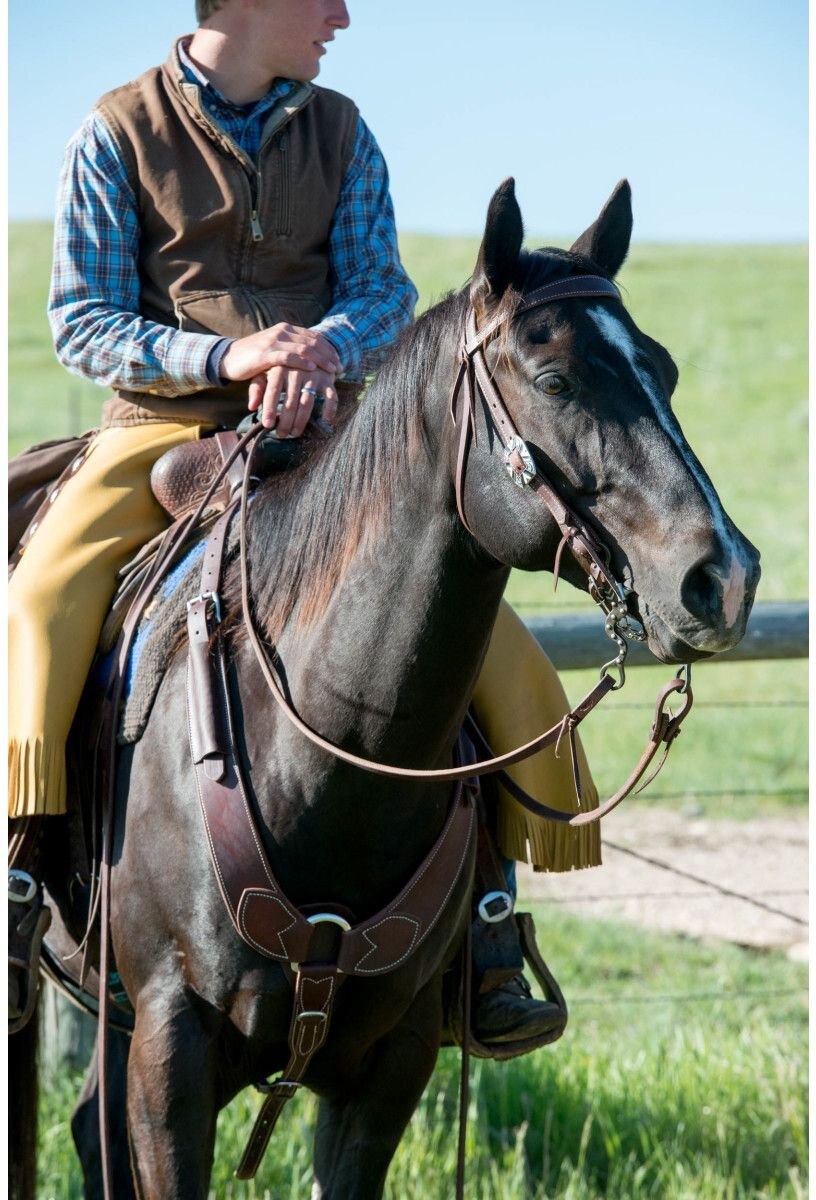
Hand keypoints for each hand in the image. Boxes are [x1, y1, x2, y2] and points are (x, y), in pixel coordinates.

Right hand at [219, 323, 340, 382]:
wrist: (229, 358)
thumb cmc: (254, 358)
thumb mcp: (275, 351)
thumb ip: (292, 352)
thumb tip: (312, 362)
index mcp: (286, 329)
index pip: (314, 337)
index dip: (329, 349)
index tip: (339, 361)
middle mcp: (282, 332)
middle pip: (313, 342)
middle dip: (329, 355)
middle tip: (340, 368)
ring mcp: (273, 341)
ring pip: (304, 348)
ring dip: (321, 360)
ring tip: (332, 370)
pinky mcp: (265, 354)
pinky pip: (288, 356)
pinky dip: (302, 362)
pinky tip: (313, 369)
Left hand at [248, 362, 337, 436]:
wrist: (309, 346)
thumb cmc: (283, 364)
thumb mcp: (267, 371)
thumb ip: (257, 387)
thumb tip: (251, 407)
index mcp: (279, 367)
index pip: (273, 391)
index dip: (270, 409)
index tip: (267, 425)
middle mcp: (297, 371)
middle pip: (291, 401)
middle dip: (285, 421)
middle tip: (281, 435)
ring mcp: (314, 375)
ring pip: (308, 402)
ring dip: (301, 421)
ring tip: (295, 433)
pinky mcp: (327, 379)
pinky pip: (331, 397)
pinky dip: (330, 410)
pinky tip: (325, 422)